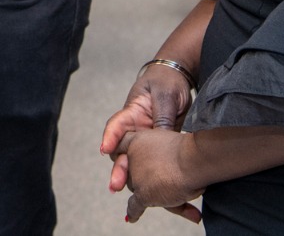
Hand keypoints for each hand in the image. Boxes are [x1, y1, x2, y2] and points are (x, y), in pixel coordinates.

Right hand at [101, 61, 197, 219]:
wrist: (180, 81)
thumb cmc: (167, 83)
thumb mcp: (165, 96)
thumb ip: (162, 118)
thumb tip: (161, 139)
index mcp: (132, 112)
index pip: (116, 125)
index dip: (109, 138)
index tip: (104, 149)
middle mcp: (135, 130)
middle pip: (122, 152)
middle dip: (119, 169)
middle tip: (116, 185)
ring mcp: (147, 142)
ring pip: (137, 165)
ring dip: (136, 182)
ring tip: (138, 202)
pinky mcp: (160, 151)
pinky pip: (155, 167)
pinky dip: (158, 182)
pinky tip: (164, 198)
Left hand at [114, 128, 203, 224]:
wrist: (192, 160)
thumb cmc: (190, 152)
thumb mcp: (172, 145)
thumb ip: (163, 154)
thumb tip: (164, 163)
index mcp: (138, 140)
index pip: (123, 145)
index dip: (127, 153)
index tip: (128, 157)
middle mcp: (132, 157)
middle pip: (132, 172)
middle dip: (145, 177)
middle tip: (165, 177)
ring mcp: (136, 177)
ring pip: (137, 188)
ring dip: (152, 193)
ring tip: (172, 191)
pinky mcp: (143, 194)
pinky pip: (134, 206)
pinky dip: (133, 213)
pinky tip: (131, 217)